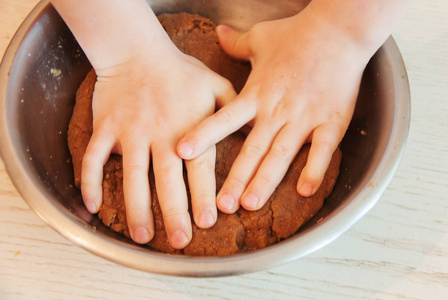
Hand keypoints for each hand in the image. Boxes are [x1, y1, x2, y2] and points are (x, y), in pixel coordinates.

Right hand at [81, 45, 234, 247]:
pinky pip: (94, 157)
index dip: (203, 196)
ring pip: (132, 176)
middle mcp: (160, 134)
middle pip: (167, 180)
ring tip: (142, 236)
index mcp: (190, 128)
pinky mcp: (106, 128)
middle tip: (179, 240)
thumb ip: (234, 110)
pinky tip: (92, 205)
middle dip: (174, 212)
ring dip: (136, 207)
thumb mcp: (216, 85)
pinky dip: (90, 181)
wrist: (137, 50)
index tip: (206, 222)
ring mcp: (131, 132)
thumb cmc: (180, 71)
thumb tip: (254, 131)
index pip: (199, 168)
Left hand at [177, 9, 371, 213]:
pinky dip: (314, 170)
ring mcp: (305, 117)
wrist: (340, 30)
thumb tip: (217, 31)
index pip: (225, 118)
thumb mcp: (260, 37)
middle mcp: (277, 110)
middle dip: (235, 178)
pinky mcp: (331, 121)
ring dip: (265, 181)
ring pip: (281, 155)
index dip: (203, 135)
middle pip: (252, 149)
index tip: (182, 153)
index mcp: (257, 93)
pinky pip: (322, 150)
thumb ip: (236, 43)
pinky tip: (304, 190)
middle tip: (221, 205)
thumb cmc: (297, 34)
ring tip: (250, 203)